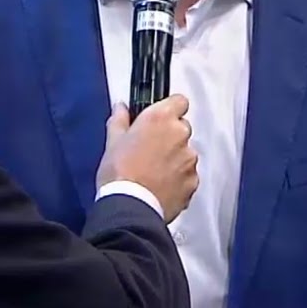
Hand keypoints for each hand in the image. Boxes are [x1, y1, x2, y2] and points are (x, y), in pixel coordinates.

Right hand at [97, 95, 198, 222]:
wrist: (130, 206)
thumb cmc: (119, 173)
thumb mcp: (113, 141)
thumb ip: (120, 120)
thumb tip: (121, 108)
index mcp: (160, 119)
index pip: (179, 101)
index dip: (171, 108)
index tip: (161, 117)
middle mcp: (179, 135)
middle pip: (182, 127)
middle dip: (170, 135)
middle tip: (151, 148)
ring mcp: (189, 159)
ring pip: (186, 152)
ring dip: (176, 158)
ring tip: (154, 171)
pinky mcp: (193, 181)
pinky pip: (189, 174)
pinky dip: (179, 178)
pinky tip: (161, 185)